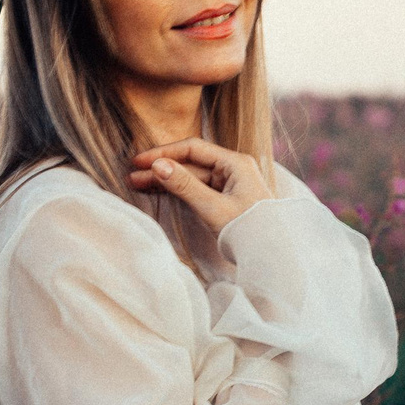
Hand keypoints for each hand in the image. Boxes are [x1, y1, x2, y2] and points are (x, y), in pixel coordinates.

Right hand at [128, 138, 275, 235]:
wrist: (271, 256)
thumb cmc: (248, 230)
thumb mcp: (213, 207)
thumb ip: (185, 185)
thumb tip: (158, 165)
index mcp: (235, 164)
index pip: (193, 149)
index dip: (164, 153)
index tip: (139, 161)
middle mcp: (233, 169)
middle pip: (190, 163)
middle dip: (161, 168)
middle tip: (132, 176)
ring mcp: (230, 183)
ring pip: (192, 177)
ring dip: (166, 180)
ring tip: (138, 184)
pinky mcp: (226, 198)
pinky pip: (197, 189)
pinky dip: (178, 190)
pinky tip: (157, 191)